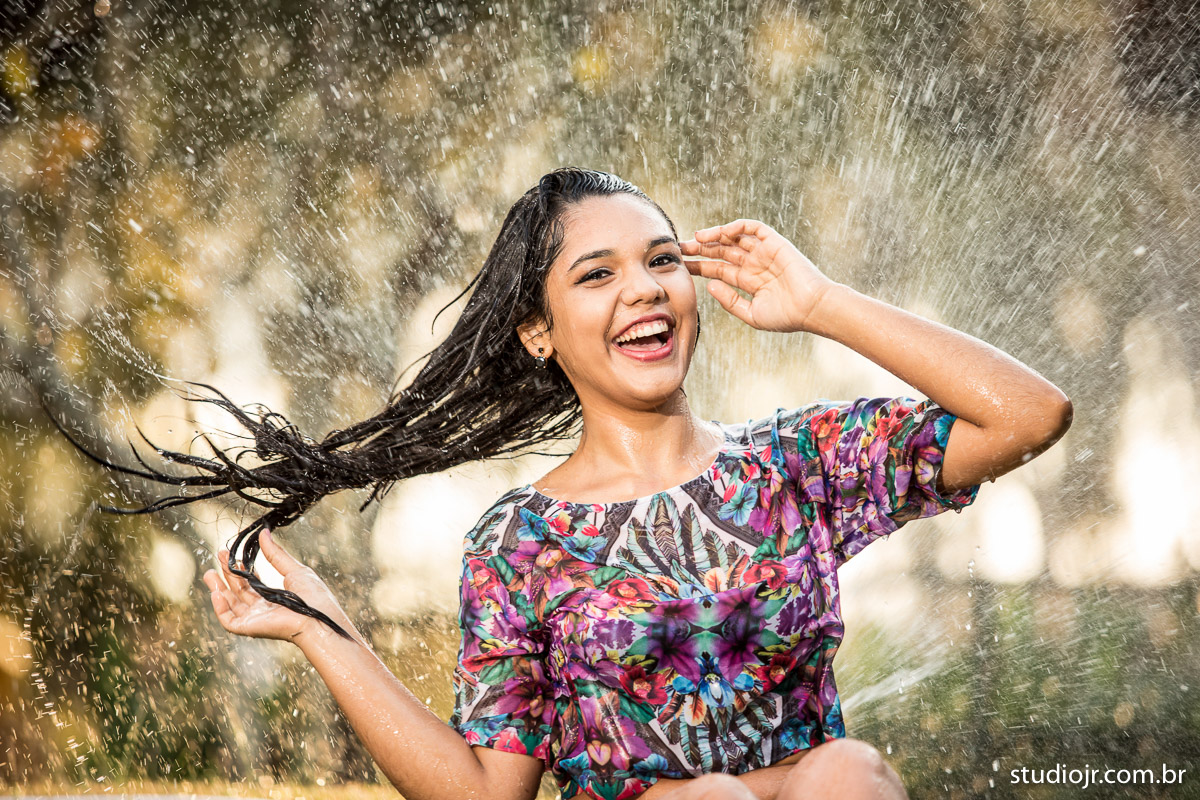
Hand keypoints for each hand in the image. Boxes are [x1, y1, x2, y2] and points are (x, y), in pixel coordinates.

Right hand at [202, 528, 351, 643]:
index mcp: (274, 597)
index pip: (252, 582)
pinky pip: (229, 621)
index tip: (232, 554)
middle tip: (219, 556)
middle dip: (227, 574)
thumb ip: (276, 554)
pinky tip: (216, 592)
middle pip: (239, 592)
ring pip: (231, 605)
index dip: (241, 568)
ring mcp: (256, 619)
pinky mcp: (251, 628)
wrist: (319, 618)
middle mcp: (264, 609)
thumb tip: (264, 533)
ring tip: (210, 573)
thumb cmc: (314, 597)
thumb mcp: (294, 570)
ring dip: (218, 589)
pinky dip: (220, 608)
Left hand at [680, 219, 838, 332]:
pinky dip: (737, 226)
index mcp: (749, 281)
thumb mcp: (751, 314)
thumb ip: (730, 301)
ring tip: (696, 238)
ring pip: (734, 238)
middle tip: (679, 247)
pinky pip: (753, 228)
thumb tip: (710, 285)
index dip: (699, 266)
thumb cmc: (786, 317)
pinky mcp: (775, 242)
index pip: (718, 269)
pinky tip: (720, 232)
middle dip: (700, 249)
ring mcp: (764, 252)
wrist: (812, 308)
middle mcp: (755, 264)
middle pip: (722, 251)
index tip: (680, 265)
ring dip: (714, 235)